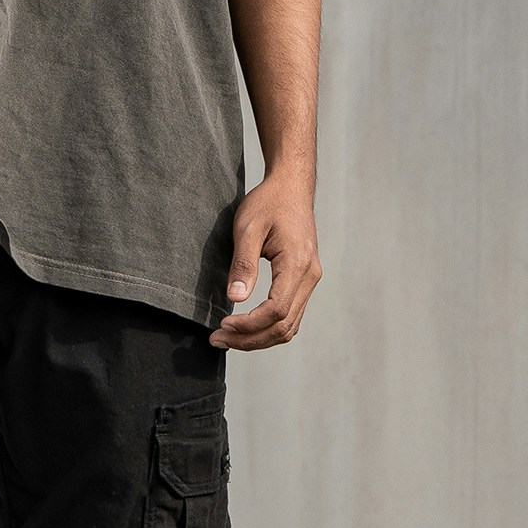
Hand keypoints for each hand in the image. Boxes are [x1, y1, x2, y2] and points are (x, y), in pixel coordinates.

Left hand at [208, 170, 320, 350]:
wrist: (291, 187)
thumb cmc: (269, 202)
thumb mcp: (248, 228)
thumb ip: (243, 264)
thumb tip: (235, 299)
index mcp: (297, 265)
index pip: (277, 311)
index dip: (249, 325)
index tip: (222, 325)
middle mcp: (309, 277)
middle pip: (284, 326)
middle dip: (250, 339)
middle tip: (217, 340)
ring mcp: (310, 280)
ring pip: (290, 326)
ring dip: (259, 338)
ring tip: (228, 338)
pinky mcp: (304, 280)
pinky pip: (291, 314)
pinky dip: (269, 327)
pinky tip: (246, 327)